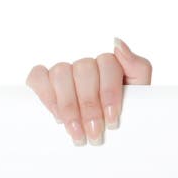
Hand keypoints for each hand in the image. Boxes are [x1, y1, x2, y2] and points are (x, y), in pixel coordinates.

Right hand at [25, 37, 151, 145]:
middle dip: (90, 106)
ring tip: (77, 132)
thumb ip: (138, 66)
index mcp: (110, 63)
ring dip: (68, 106)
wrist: (111, 130)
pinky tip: (58, 117)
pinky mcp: (44, 79)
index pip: (107, 64)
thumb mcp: (140, 90)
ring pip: (61, 74)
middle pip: (84, 71)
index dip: (109, 93)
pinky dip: (46, 96)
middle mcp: (86, 63)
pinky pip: (38, 77)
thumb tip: (117, 44)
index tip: (113, 119)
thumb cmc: (125, 109)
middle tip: (94, 132)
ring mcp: (65, 70)